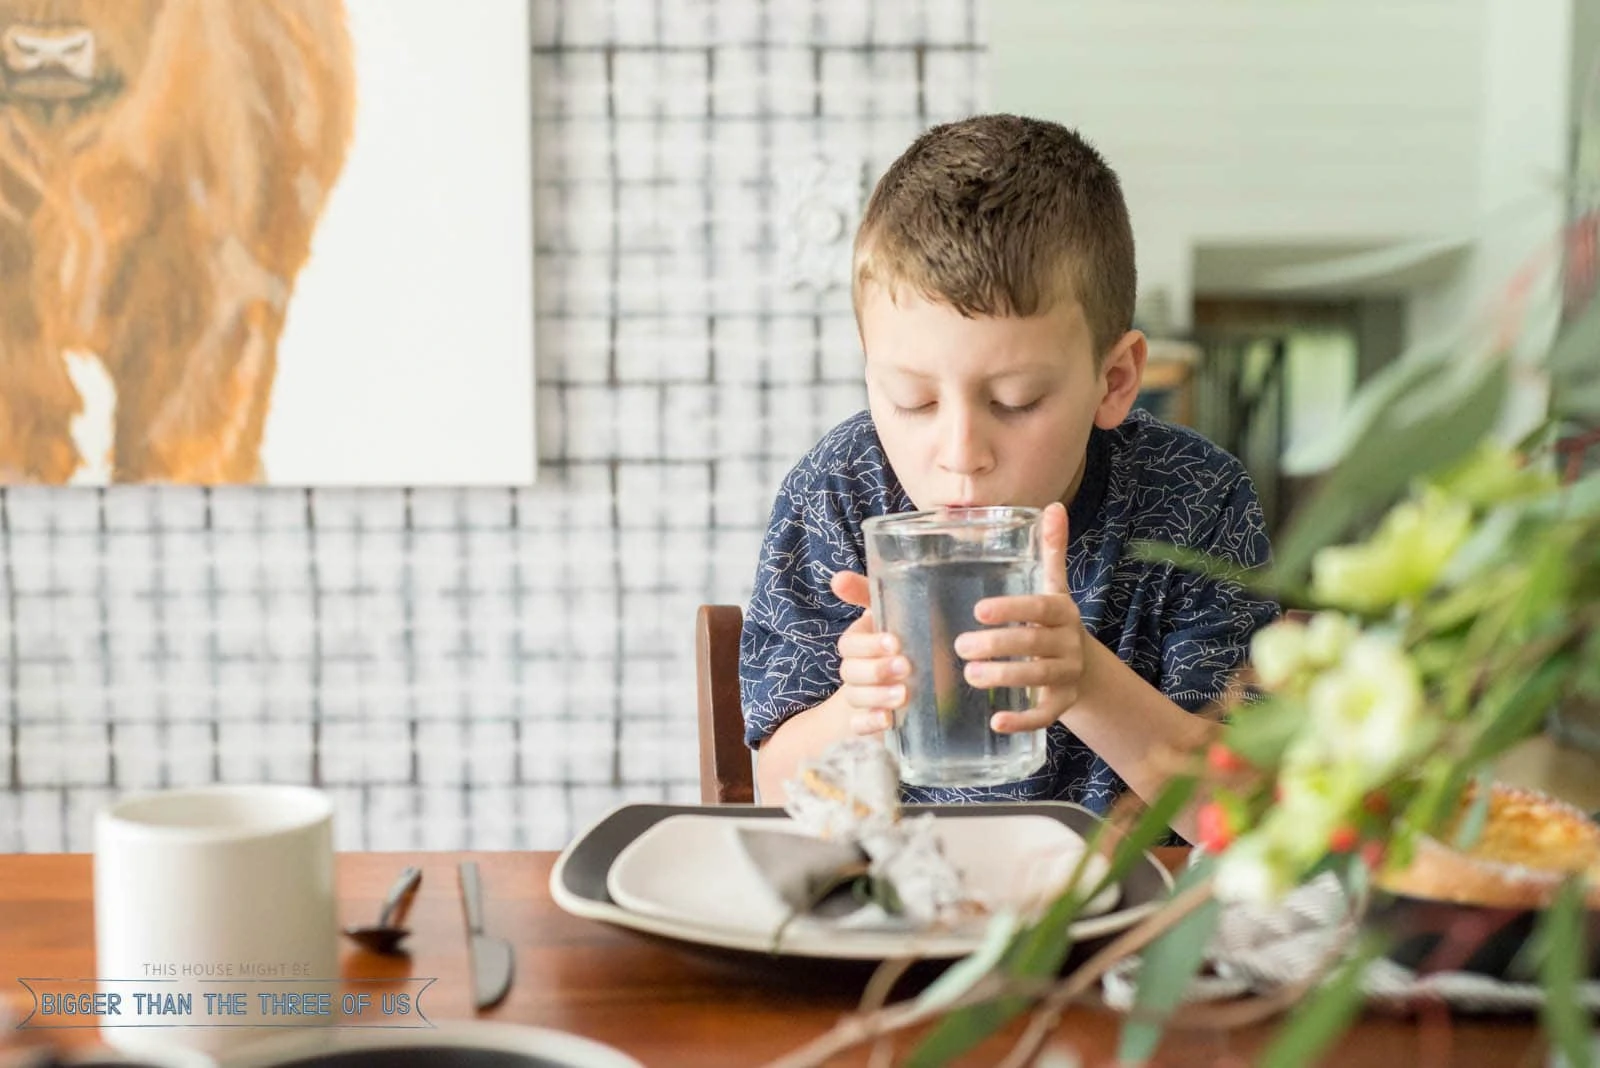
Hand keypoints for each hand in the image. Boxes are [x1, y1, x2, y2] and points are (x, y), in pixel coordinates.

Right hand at [829, 570, 909, 735]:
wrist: (912, 691)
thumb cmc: (906, 643)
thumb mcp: (893, 613)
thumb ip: (865, 593)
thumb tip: (836, 579)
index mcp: (861, 642)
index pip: (850, 643)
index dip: (869, 644)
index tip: (895, 642)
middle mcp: (857, 669)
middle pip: (850, 670)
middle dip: (876, 669)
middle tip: (905, 667)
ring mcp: (860, 697)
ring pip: (855, 697)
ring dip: (876, 696)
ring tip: (903, 695)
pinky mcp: (867, 722)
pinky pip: (858, 726)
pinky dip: (869, 723)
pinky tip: (887, 720)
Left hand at [953, 501, 1085, 732]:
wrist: (1082, 668)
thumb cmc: (1050, 621)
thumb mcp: (1049, 586)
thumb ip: (1047, 551)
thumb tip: (1052, 506)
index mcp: (1061, 610)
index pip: (1041, 607)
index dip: (1012, 609)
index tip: (978, 610)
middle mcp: (1068, 642)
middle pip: (1035, 644)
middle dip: (998, 646)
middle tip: (960, 647)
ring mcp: (1067, 675)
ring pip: (1038, 678)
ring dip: (1004, 678)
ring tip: (970, 676)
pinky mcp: (1063, 704)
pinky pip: (1045, 715)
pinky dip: (1022, 720)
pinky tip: (996, 722)